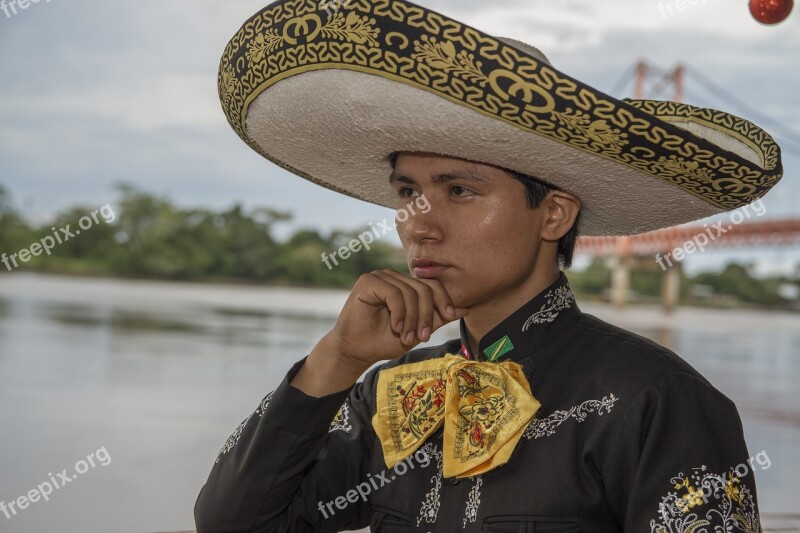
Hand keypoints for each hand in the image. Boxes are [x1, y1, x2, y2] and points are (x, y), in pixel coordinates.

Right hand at [328, 268, 467, 365]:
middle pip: (423, 288)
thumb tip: (466, 308)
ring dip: (412, 318)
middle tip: (423, 337)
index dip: (444, 298)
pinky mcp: (368, 281)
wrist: (356, 351)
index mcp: (406, 285)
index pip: (432, 285)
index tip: (450, 315)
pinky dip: (399, 313)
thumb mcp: (417, 330)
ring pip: (410, 292)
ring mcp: (380, 277)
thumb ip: (438, 318)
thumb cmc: (384, 341)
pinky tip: (396, 327)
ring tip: (406, 337)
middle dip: (426, 315)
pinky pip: (394, 293)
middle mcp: (394, 277)